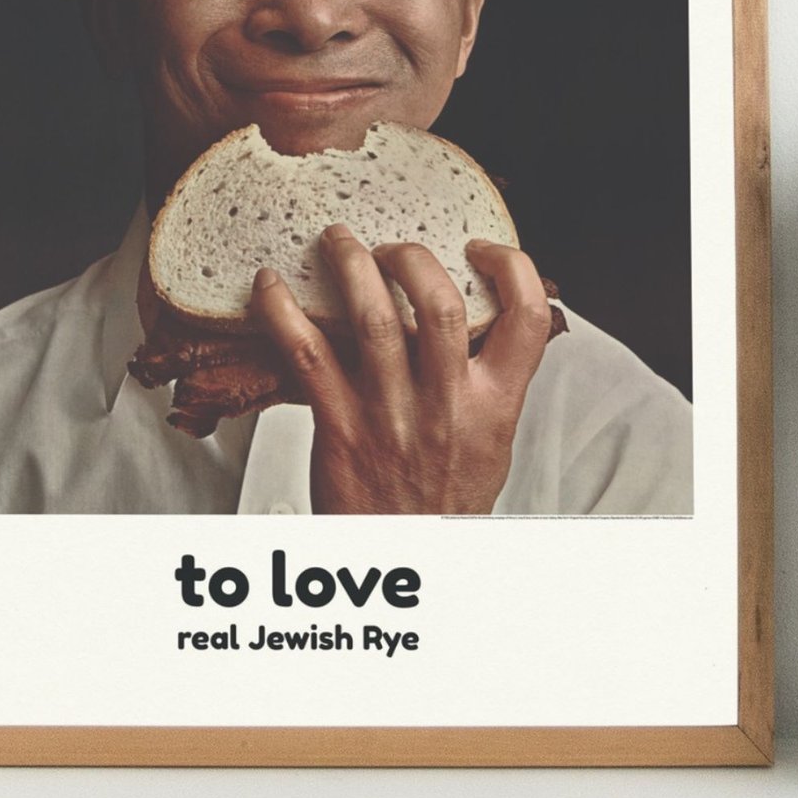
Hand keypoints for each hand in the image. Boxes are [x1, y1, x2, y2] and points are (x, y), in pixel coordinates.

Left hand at [248, 224, 555, 513]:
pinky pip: (306, 355)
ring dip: (350, 265)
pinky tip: (270, 287)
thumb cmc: (442, 501)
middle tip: (392, 246)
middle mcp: (446, 405)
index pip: (527, 319)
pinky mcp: (339, 427)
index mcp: (493, 405)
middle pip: (438, 304)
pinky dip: (282, 312)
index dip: (511, 269)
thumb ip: (487, 381)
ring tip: (337, 241)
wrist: (404, 556)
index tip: (482, 250)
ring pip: (372, 319)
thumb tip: (481, 318)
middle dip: (411, 257)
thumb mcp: (490, 439)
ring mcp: (391, 414)